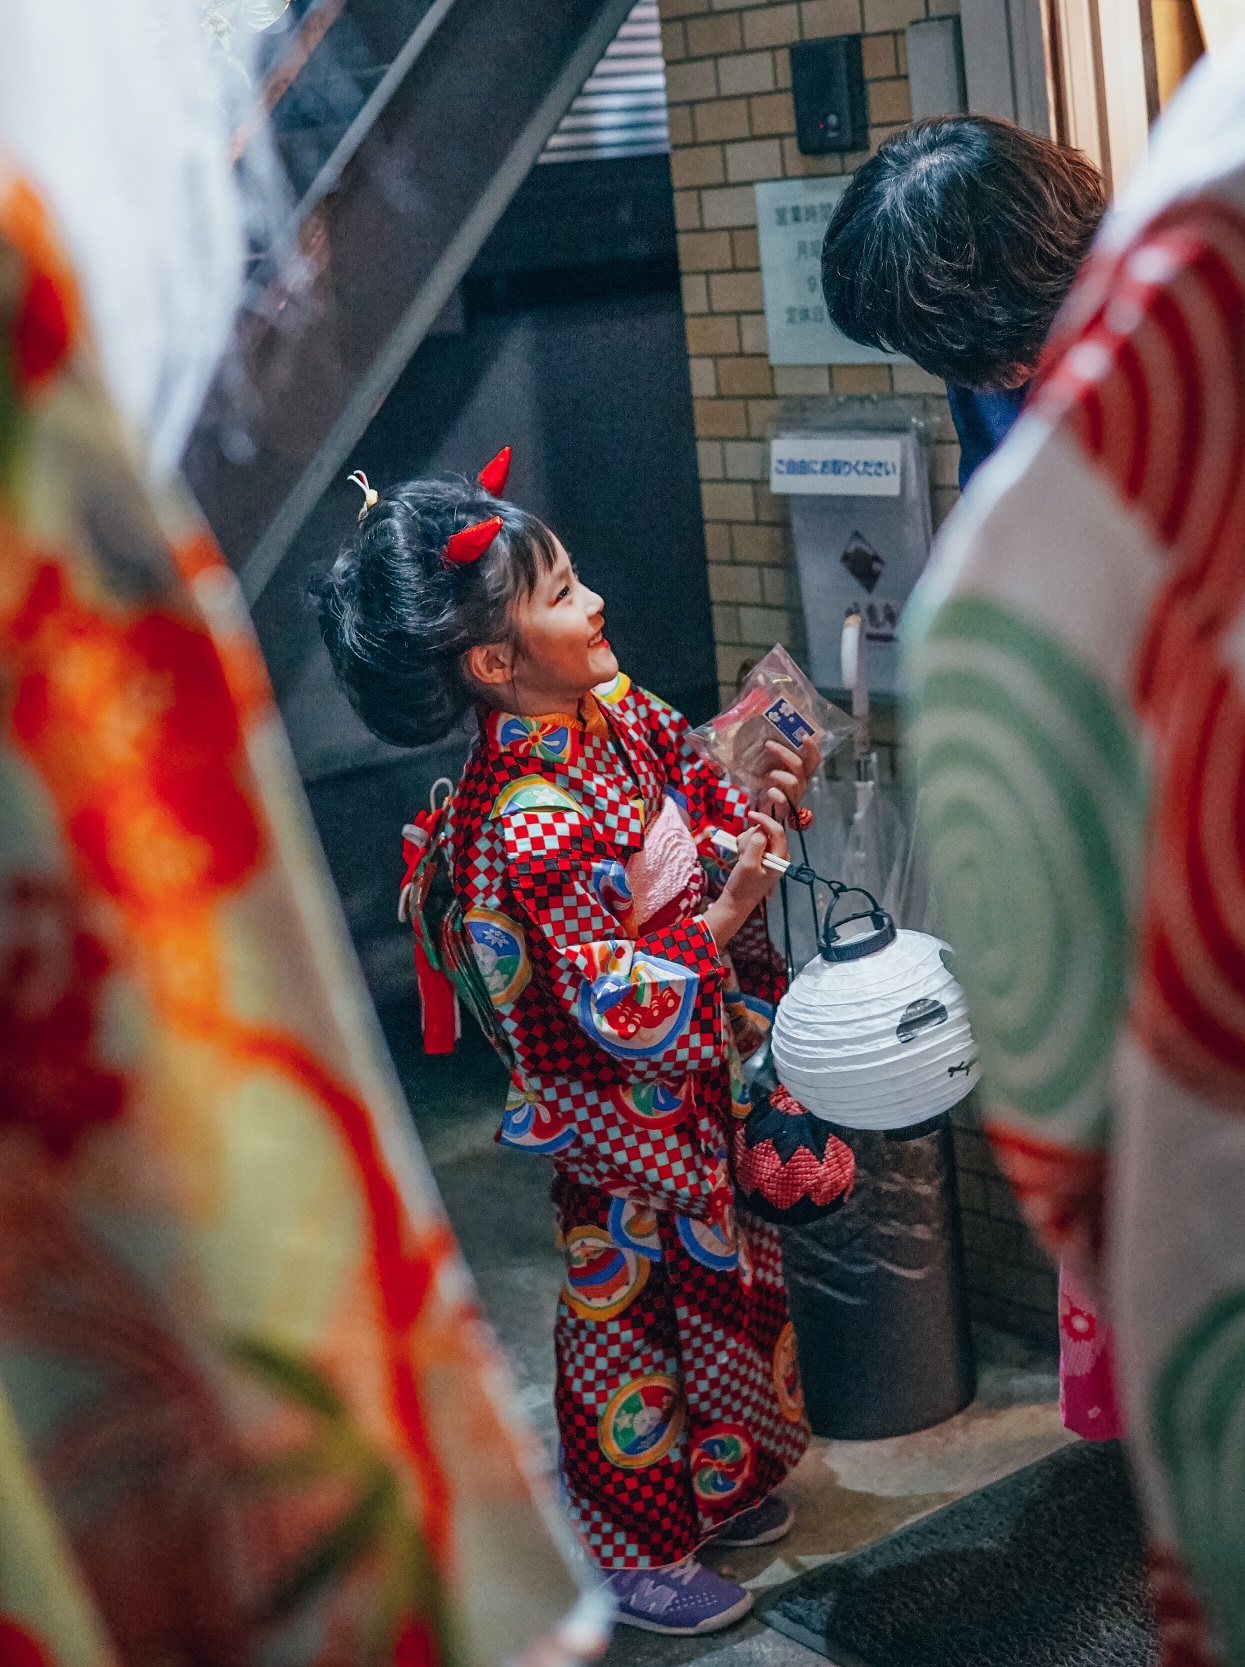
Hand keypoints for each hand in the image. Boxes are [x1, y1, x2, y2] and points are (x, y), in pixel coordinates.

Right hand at [703, 811, 787, 948]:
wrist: (736, 901)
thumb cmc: (743, 886)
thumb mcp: (748, 865)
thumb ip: (756, 846)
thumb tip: (760, 832)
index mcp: (781, 858)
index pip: (777, 831)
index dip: (764, 820)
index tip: (750, 814)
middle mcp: (778, 854)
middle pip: (765, 832)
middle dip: (750, 837)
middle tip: (742, 853)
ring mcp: (770, 855)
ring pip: (757, 835)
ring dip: (745, 842)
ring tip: (741, 858)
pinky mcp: (761, 855)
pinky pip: (752, 841)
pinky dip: (744, 846)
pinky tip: (741, 857)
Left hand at [760, 735, 820, 821]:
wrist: (760, 814)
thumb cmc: (765, 789)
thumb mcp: (770, 770)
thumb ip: (773, 758)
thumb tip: (767, 738)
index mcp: (801, 774)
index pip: (814, 759)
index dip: (812, 748)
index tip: (804, 736)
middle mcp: (801, 785)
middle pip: (801, 766)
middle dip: (785, 753)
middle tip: (769, 744)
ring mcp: (793, 798)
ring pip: (793, 781)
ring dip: (779, 774)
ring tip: (767, 775)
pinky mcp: (784, 810)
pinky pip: (783, 801)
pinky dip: (776, 795)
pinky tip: (769, 791)